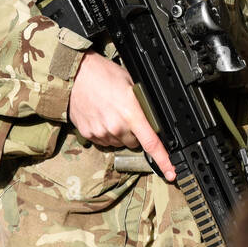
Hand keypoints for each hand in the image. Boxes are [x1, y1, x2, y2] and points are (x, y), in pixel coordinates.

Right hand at [68, 52, 174, 179]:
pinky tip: (101, 117)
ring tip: (112, 113)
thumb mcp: (131, 84)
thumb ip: (142, 105)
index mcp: (131, 113)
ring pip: (119, 143)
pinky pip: (103, 141)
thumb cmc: (103, 74)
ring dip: (119, 133)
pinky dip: (105, 133)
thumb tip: (152, 118)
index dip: (163, 160)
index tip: (171, 172)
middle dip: (135, 133)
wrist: (76, 74)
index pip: (151, 143)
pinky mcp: (88, 134)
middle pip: (134, 143)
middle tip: (127, 115)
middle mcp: (116, 126)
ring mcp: (101, 132)